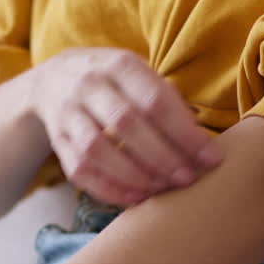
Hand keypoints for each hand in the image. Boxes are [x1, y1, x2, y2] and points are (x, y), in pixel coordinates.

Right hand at [29, 48, 222, 205]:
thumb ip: (168, 103)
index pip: (155, 101)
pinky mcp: (58, 139)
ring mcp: (67, 112)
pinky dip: (108, 188)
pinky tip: (134, 198)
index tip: (210, 158)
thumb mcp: (139, 76)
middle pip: (126, 124)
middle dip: (161, 157)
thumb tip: (204, 146)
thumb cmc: (114, 83)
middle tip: (186, 179)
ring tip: (161, 189)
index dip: (185, 133)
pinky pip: (79, 170)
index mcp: (119, 64)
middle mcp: (88, 84)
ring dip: (134, 175)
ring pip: (97, 149)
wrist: (53, 79)